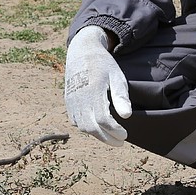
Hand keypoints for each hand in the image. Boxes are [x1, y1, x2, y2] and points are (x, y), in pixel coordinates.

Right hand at [64, 25, 132, 145]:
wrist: (81, 53)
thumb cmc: (103, 65)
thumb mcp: (116, 76)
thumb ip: (121, 96)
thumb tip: (127, 116)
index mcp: (94, 91)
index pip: (104, 120)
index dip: (115, 131)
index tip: (125, 135)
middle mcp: (80, 98)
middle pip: (92, 127)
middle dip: (107, 138)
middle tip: (120, 142)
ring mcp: (72, 101)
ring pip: (83, 127)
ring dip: (98, 135)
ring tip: (111, 136)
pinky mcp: (68, 102)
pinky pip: (76, 121)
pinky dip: (87, 128)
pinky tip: (98, 127)